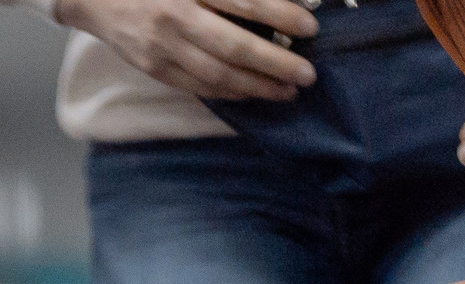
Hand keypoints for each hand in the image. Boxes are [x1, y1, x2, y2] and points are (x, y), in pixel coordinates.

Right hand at [58, 0, 318, 102]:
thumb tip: (271, 2)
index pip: (244, 1)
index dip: (281, 15)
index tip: (310, 27)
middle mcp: (176, 16)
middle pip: (234, 46)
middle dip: (276, 63)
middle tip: (308, 74)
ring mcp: (163, 47)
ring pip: (218, 74)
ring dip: (258, 87)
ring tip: (288, 91)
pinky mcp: (154, 68)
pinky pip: (198, 86)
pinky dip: (229, 93)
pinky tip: (253, 94)